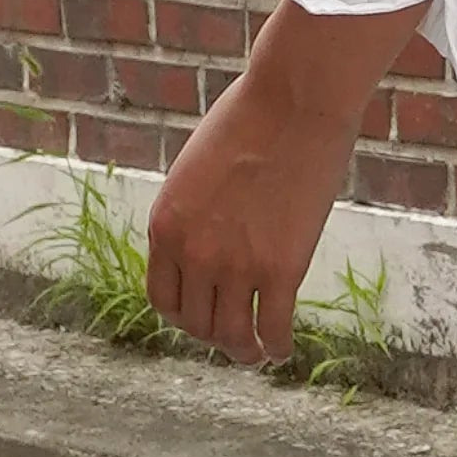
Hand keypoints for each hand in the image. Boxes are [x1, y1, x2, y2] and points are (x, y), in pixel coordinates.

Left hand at [149, 0, 429, 363]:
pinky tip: (282, 349)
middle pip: (197, 322)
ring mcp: (236, 264)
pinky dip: (277, 346)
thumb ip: (195, 214)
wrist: (293, 102)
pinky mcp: (281, 268)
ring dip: (244, 351)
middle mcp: (193, 254)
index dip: (184, 316)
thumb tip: (212, 240)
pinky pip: (273, 327)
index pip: (163, 299)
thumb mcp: (196, 172)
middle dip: (215, 334)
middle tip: (235, 336)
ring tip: (257, 353)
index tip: (203, 315)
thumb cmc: (251, 121)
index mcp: (164, 227)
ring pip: (232, 335)